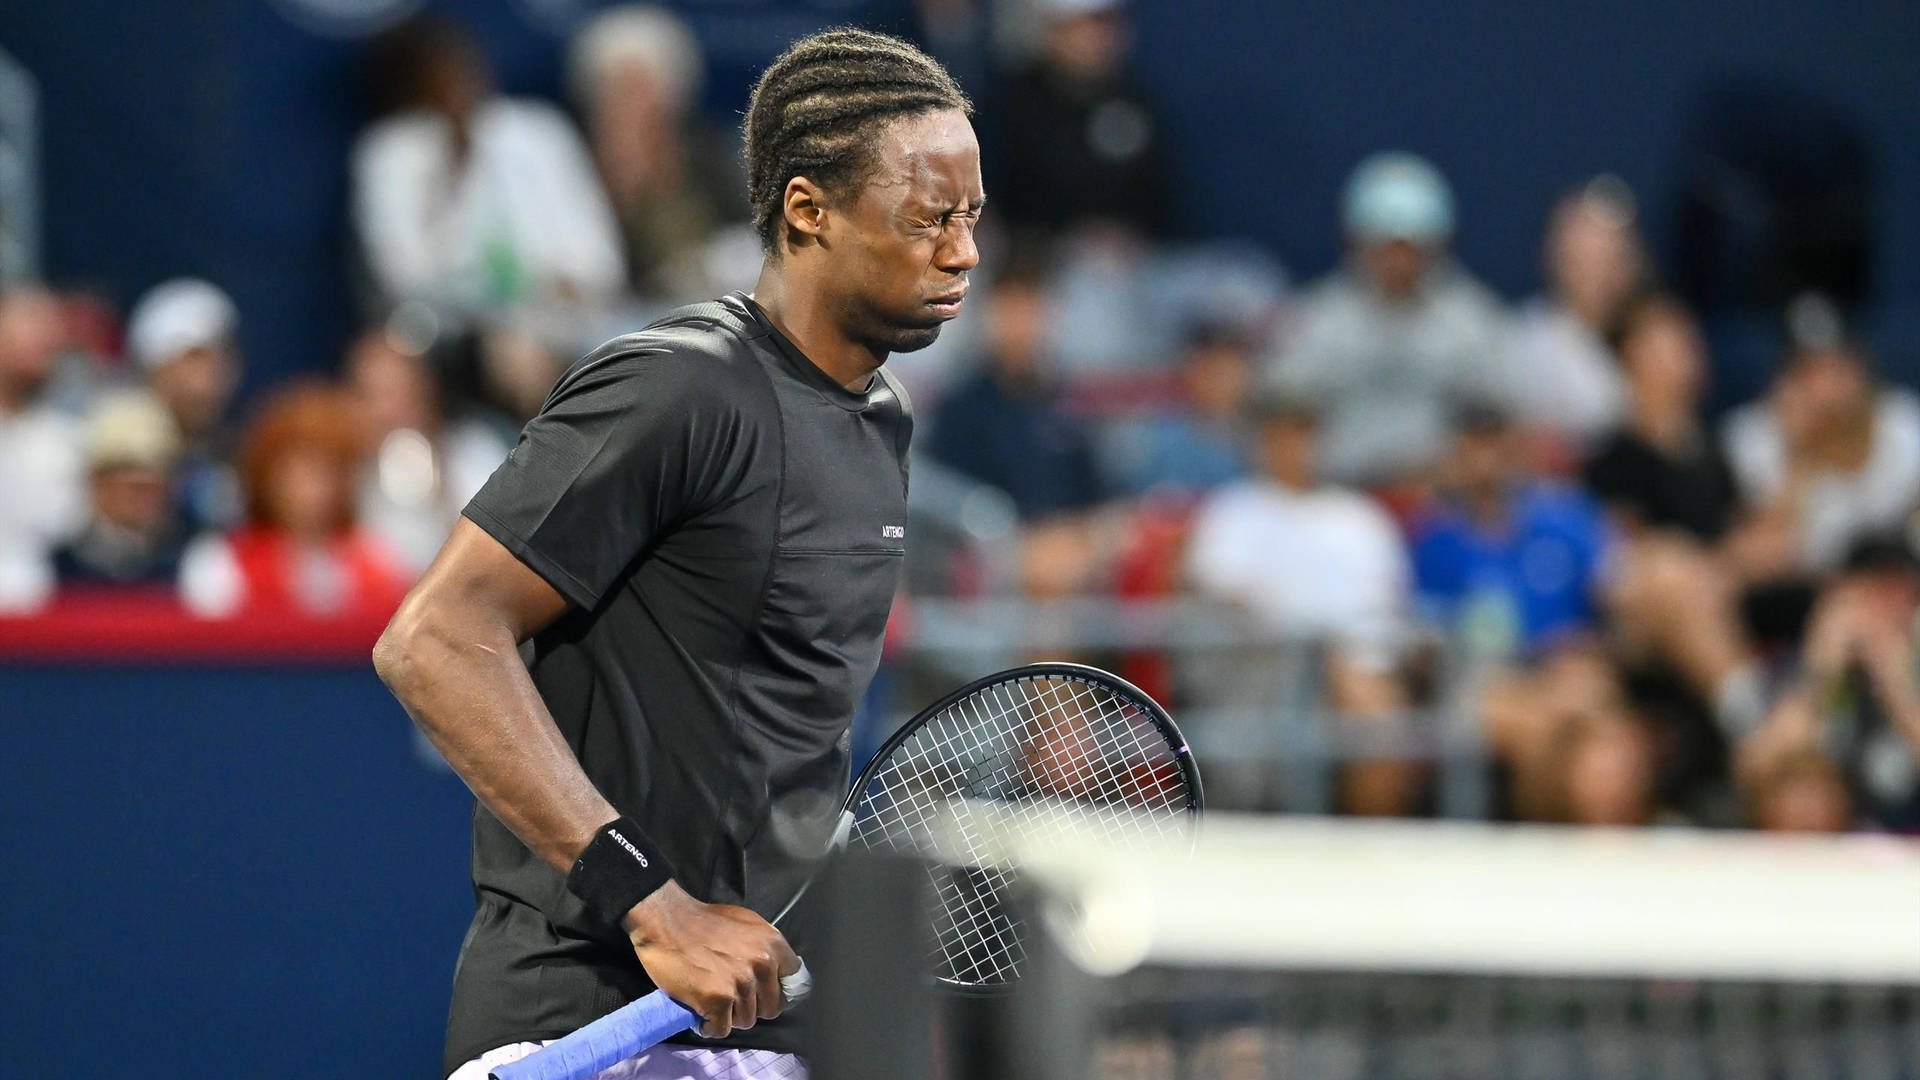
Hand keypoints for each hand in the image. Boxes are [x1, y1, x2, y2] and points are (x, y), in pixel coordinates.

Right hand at [624, 881, 799, 1037]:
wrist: (666, 922)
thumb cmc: (702, 921)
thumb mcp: (746, 923)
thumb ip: (763, 947)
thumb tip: (774, 970)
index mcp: (773, 944)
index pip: (795, 981)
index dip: (779, 991)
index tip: (766, 995)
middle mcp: (762, 965)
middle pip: (770, 1007)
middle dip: (751, 1007)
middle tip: (731, 999)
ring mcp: (741, 984)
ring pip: (746, 1021)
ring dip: (728, 1017)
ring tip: (712, 1003)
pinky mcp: (718, 1001)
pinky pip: (721, 1029)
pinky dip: (710, 1026)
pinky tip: (701, 1014)